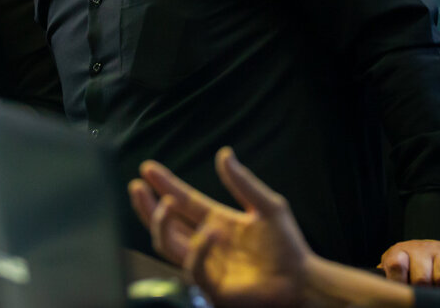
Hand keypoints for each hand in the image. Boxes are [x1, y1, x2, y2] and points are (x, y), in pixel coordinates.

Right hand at [130, 148, 311, 306]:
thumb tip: (224, 153)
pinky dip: (198, 250)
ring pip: (169, 246)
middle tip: (137, 187)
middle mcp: (205, 242)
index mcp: (217, 221)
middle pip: (166, 224)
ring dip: (163, 224)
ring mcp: (206, 265)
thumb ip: (243, 183)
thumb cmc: (287, 245)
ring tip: (168, 202)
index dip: (165, 184)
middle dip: (148, 206)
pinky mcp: (212, 287)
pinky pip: (194, 269)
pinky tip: (208, 233)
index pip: (184, 201)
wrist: (302, 279)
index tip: (147, 167)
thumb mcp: (267, 206)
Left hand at [379, 239, 439, 289]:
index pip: (396, 265)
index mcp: (401, 252)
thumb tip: (382, 291)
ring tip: (438, 292)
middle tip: (423, 294)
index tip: (402, 292)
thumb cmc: (414, 266)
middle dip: (423, 292)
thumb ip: (389, 277)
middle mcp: (423, 248)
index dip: (398, 282)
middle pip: (421, 279)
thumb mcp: (398, 268)